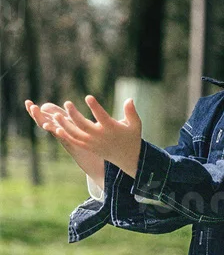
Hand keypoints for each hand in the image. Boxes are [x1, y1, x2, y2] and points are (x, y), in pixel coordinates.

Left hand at [25, 96, 142, 179]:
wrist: (128, 158)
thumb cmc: (131, 137)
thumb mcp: (135, 124)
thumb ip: (131, 112)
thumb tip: (129, 99)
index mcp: (112, 128)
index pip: (102, 116)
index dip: (95, 107)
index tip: (88, 97)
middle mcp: (101, 136)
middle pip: (84, 125)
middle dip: (74, 114)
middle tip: (67, 103)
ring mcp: (93, 143)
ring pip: (76, 134)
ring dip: (65, 125)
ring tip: (56, 115)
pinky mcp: (89, 147)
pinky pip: (75, 141)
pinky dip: (66, 136)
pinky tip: (57, 128)